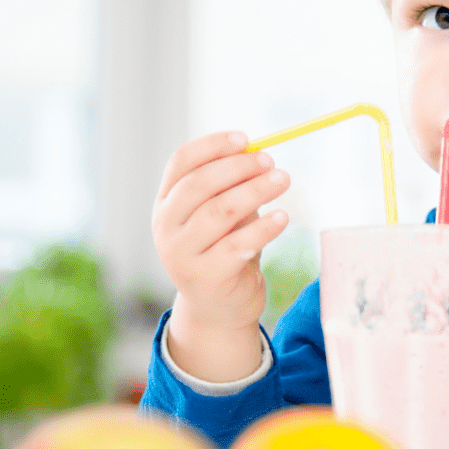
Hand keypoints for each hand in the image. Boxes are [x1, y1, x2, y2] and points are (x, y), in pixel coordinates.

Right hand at [152, 131, 289, 379]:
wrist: (218, 309)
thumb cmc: (223, 251)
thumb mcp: (222, 216)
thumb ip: (232, 187)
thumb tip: (258, 154)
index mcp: (166, 203)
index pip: (181, 162)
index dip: (213, 146)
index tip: (245, 139)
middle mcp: (166, 227)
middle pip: (200, 184)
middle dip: (239, 167)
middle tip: (270, 162)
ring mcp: (182, 254)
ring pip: (220, 212)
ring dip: (256, 191)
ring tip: (283, 180)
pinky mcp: (206, 277)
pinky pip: (238, 245)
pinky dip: (264, 228)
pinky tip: (282, 217)